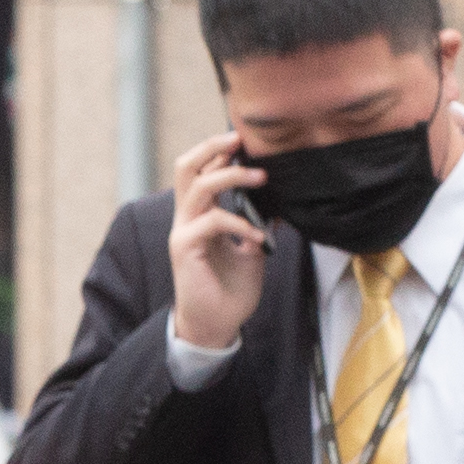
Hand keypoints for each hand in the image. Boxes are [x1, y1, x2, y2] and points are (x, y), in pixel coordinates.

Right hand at [165, 128, 274, 354]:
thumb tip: (280, 203)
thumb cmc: (231, 289)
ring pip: (200, 186)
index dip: (218, 150)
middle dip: (213, 146)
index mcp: (200, 214)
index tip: (247, 141)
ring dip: (232, 176)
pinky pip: (212, 221)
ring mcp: (184, 231)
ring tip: (261, 178)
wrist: (217, 324)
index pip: (200, 170)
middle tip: (241, 139)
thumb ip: (259, 224)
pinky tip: (259, 237)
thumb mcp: (253, 250)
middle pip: (187, 166)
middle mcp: (187, 217)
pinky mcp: (185, 248)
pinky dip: (240, 223)